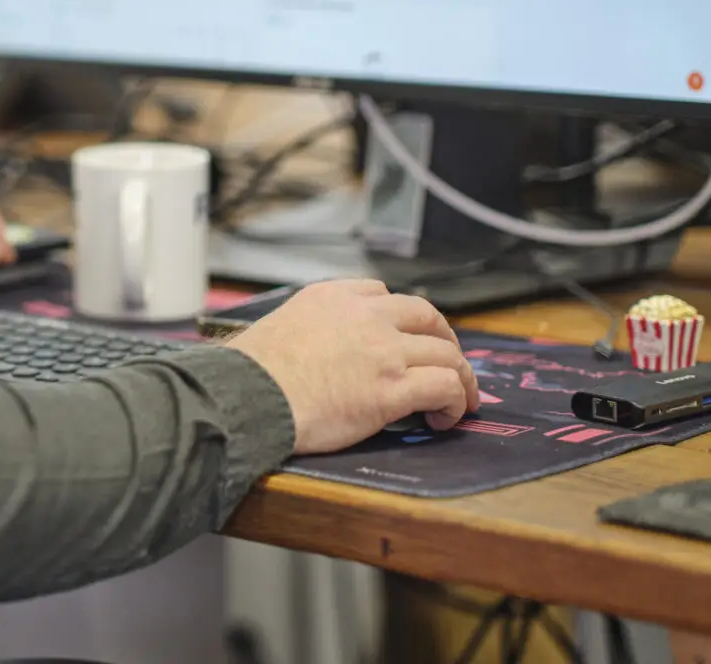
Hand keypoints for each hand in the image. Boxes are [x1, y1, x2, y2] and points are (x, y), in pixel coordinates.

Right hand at [225, 279, 479, 453]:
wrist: (250, 394)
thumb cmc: (252, 371)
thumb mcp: (279, 325)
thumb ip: (308, 327)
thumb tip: (313, 351)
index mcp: (331, 296)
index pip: (381, 293)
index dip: (400, 317)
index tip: (403, 336)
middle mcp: (364, 315)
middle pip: (426, 316)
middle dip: (445, 339)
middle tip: (449, 362)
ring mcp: (383, 350)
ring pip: (446, 353)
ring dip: (460, 376)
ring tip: (460, 399)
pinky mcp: (394, 388)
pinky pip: (446, 386)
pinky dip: (456, 400)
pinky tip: (446, 417)